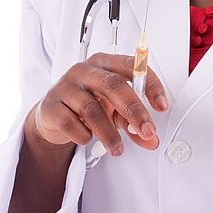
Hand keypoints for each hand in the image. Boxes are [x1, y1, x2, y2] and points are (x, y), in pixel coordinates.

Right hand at [32, 52, 167, 154]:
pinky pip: (70, 123)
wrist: (52, 114)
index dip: (150, 84)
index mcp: (104, 63)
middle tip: (147, 131)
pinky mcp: (50, 105)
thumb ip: (133, 123)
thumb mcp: (113, 110)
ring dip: (110, 133)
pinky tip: (88, 138)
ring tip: (118, 149)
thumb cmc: (88, 104)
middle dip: (134, 111)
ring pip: (92, 109)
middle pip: (113, 85)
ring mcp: (65, 86)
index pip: (132, 66)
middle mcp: (84, 70)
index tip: (161, 106)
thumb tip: (151, 140)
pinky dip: (84, 136)